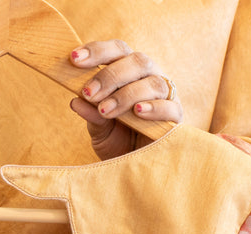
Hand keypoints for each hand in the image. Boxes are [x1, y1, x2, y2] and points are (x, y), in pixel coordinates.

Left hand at [68, 40, 182, 159]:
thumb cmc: (117, 141)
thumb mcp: (99, 129)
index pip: (117, 50)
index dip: (97, 51)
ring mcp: (165, 96)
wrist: (135, 166)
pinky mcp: (176, 117)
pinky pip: (169, 107)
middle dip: (109, 76)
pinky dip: (153, 108)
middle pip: (137, 61)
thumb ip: (91, 114)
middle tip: (89, 93)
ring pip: (152, 83)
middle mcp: (149, 78)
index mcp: (129, 72)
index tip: (73, 58)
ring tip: (105, 110)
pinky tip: (137, 112)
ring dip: (126, 95)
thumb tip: (75, 101)